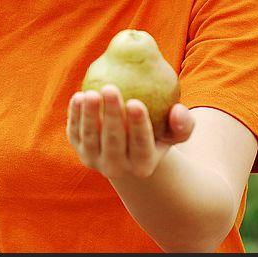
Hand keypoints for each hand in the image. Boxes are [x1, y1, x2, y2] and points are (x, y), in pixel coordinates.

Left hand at [66, 84, 193, 180]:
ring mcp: (95, 160)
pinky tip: (78, 96)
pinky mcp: (78, 149)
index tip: (136, 102)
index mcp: (143, 165)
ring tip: (91, 93)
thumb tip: (178, 111)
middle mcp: (117, 168)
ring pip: (90, 138)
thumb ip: (183, 124)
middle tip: (110, 88)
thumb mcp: (175, 130)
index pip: (141, 146)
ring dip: (89, 115)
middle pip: (113, 141)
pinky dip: (74, 116)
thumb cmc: (158, 131)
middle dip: (111, 115)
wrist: (128, 145)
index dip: (138, 125)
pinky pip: (75, 132)